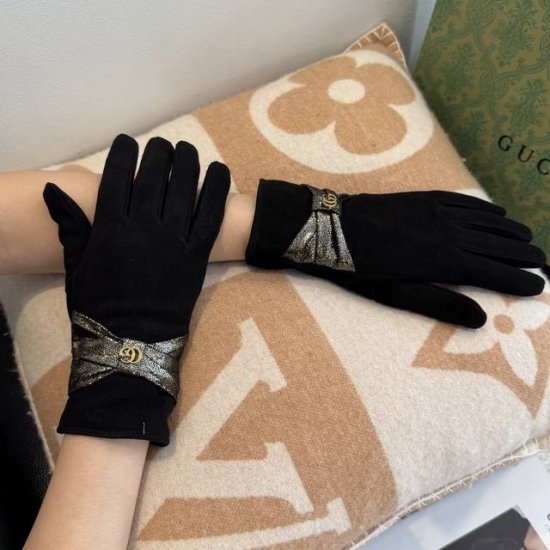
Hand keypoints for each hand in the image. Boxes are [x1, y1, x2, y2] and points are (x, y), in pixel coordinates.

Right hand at [43, 134, 229, 444]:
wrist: (131, 341)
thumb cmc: (99, 304)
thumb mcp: (76, 264)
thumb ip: (71, 225)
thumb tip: (54, 192)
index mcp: (111, 227)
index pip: (118, 177)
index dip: (124, 154)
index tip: (128, 142)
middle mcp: (144, 227)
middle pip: (154, 177)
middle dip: (158, 153)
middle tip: (162, 145)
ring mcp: (173, 240)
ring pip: (184, 189)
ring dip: (187, 163)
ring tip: (188, 149)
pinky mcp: (197, 255)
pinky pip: (211, 216)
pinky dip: (217, 190)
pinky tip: (219, 170)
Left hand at [246, 180, 545, 327]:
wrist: (334, 229)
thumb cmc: (361, 269)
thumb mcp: (396, 295)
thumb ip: (439, 304)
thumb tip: (482, 317)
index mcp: (443, 262)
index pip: (493, 272)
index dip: (518, 280)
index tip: (540, 285)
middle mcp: (449, 234)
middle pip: (497, 245)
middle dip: (523, 254)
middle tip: (544, 261)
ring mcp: (438, 212)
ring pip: (486, 221)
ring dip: (510, 230)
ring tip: (529, 237)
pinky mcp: (425, 198)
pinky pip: (465, 202)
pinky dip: (486, 209)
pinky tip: (497, 211)